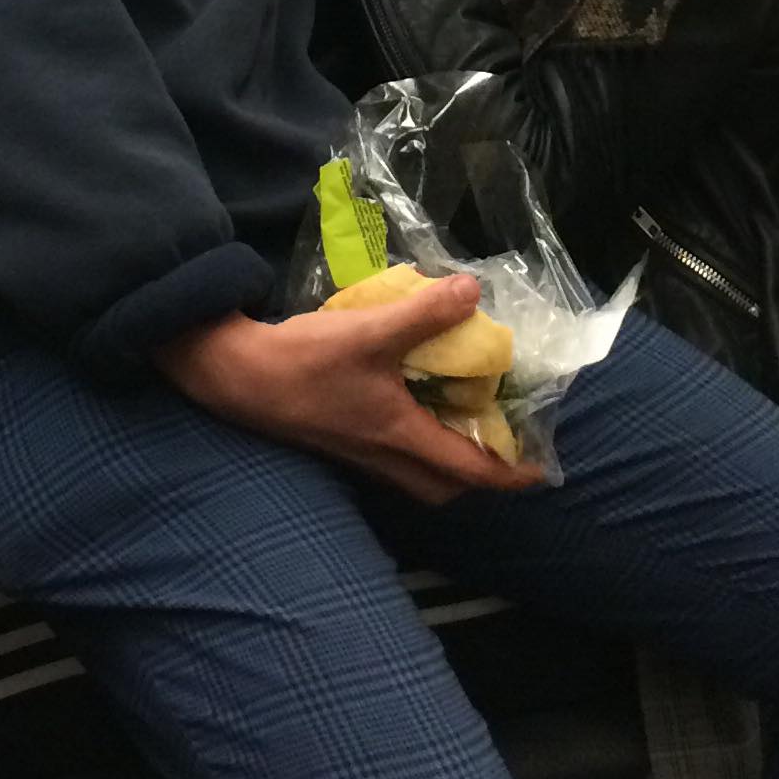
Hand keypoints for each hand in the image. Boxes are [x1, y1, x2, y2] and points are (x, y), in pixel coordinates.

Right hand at [154, 278, 540, 504]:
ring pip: (416, 476)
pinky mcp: (338, 442)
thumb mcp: (371, 332)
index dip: (511, 474)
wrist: (236, 377)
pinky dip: (414, 443)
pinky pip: (391, 458)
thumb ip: (425, 313)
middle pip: (444, 486)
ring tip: (462, 422)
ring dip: (445, 460)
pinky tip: (410, 403)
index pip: (471, 472)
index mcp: (400, 437)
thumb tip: (474, 292)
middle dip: (479, 475)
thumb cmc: (305, 362)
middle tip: (502, 444)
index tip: (542, 469)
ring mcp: (357, 454)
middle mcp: (383, 456)